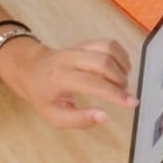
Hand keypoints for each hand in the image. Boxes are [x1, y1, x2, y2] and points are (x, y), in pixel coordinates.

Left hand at [0, 37, 134, 128]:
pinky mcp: (86, 43)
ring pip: (108, 48)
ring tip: (123, 81)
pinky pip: (108, 43)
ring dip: (122, 65)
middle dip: (120, 80)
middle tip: (124, 94)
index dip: (115, 94)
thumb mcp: (53, 115)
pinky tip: (121, 68)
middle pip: (103, 62)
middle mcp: (70, 59)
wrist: (31, 68)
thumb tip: (104, 117)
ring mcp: (78, 47)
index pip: (93, 83)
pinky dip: (121, 55)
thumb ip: (78, 120)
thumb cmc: (43, 95)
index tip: (132, 103)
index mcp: (60, 78)